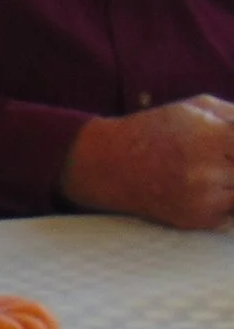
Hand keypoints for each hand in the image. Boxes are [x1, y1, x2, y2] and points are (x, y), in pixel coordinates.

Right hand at [59, 97, 233, 229]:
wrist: (107, 165)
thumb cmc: (156, 129)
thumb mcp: (197, 108)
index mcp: (212, 139)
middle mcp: (208, 173)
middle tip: (226, 161)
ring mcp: (203, 201)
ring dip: (232, 181)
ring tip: (217, 170)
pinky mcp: (197, 221)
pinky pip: (232, 213)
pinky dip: (228, 200)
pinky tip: (210, 186)